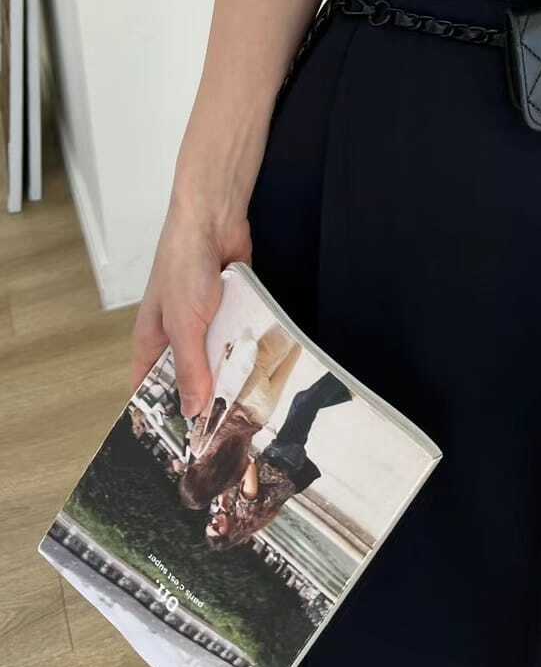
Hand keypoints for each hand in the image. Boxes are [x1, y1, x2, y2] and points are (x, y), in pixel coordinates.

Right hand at [131, 194, 251, 417]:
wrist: (214, 220)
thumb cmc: (183, 264)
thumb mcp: (184, 326)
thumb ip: (190, 368)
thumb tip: (192, 410)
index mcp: (152, 342)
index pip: (151, 389)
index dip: (162, 416)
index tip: (180, 446)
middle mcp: (178, 335)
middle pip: (190, 378)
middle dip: (206, 400)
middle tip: (225, 433)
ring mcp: (205, 322)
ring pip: (219, 361)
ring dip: (232, 375)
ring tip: (250, 408)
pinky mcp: (231, 309)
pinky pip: (239, 339)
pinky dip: (247, 350)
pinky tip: (263, 369)